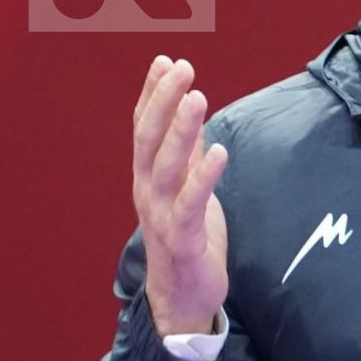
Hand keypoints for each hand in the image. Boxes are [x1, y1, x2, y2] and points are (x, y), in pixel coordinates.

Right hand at [132, 56, 228, 337]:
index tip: (163, 60)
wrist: (181, 300)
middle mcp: (147, 192)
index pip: (143, 128)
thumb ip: (185, 150)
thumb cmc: (185, 238)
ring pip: (167, 167)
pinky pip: (191, 204)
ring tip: (197, 97)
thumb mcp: (185, 186)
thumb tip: (188, 106)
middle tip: (181, 67)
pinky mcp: (183, 239)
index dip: (152, 94)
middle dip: (164, 101)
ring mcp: (162, 216)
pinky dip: (203, 176)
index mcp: (146, 177)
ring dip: (181, 130)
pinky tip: (218, 151)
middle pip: (149, 140)